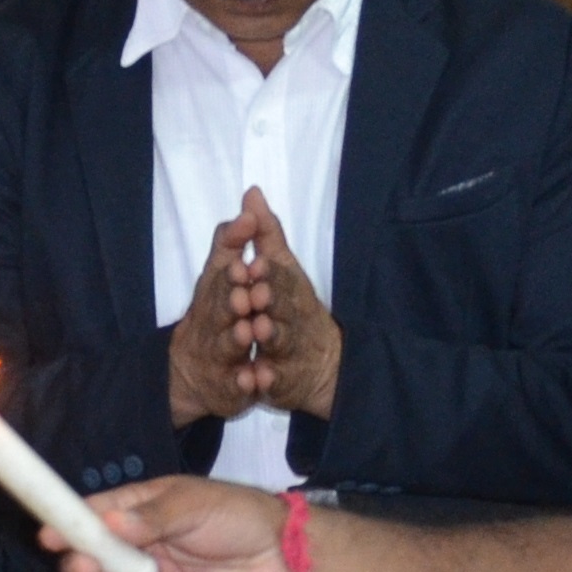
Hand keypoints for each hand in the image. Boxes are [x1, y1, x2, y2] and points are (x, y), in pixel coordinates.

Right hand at [65, 475, 294, 571]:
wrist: (281, 559)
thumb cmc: (235, 517)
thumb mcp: (193, 505)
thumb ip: (150, 519)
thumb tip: (106, 522)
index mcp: (129, 515)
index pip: (84, 521)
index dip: (63, 528)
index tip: (50, 536)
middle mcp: (125, 555)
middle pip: (79, 566)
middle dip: (74, 567)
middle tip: (88, 567)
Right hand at [168, 216, 263, 424]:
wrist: (192, 370)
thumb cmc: (214, 312)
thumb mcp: (222, 273)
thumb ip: (237, 238)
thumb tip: (252, 196)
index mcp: (214, 292)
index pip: (221, 276)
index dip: (231, 270)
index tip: (244, 263)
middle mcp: (212, 321)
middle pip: (221, 311)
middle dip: (231, 302)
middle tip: (244, 295)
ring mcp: (219, 355)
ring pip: (227, 347)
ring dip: (235, 339)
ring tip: (246, 333)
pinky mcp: (229, 385)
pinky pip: (236, 385)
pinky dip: (243, 383)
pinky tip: (253, 380)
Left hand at [229, 188, 340, 417]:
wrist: (321, 364)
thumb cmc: (294, 309)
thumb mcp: (282, 269)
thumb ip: (266, 234)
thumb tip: (251, 192)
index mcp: (291, 290)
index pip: (281, 277)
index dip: (270, 272)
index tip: (256, 264)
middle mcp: (294, 317)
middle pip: (283, 307)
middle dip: (271, 300)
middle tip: (257, 293)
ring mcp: (290, 349)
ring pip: (281, 342)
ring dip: (271, 335)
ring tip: (258, 329)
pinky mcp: (284, 379)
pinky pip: (277, 380)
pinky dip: (269, 379)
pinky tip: (259, 377)